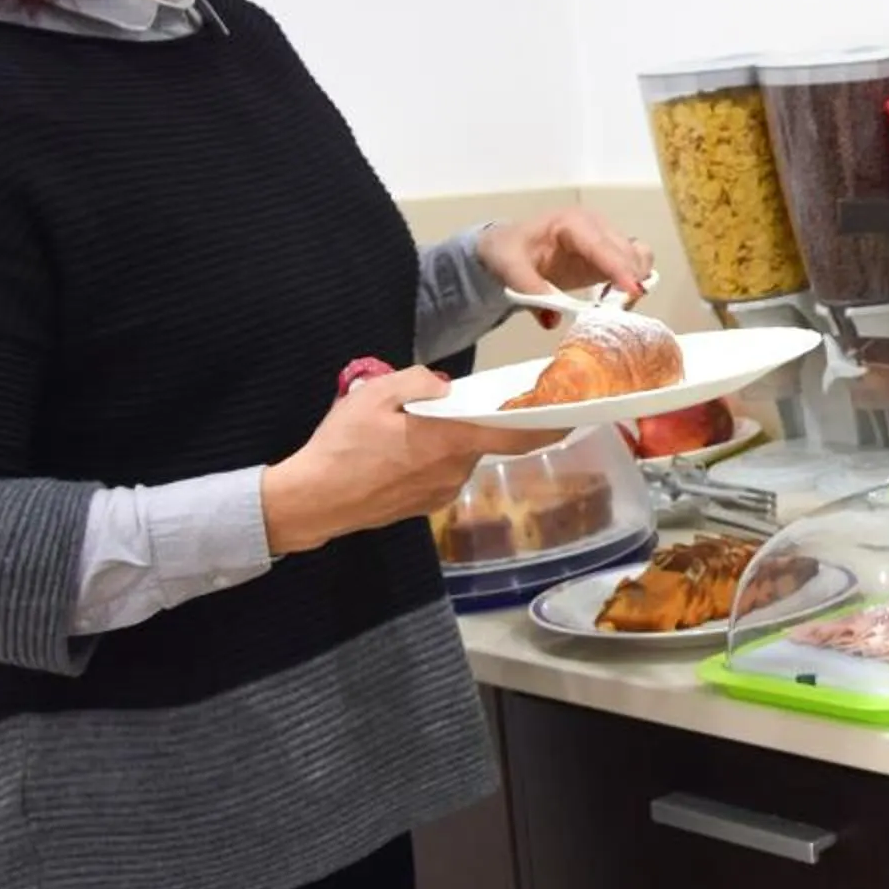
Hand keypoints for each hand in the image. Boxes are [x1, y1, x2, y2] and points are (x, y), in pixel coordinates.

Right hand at [259, 366, 554, 556]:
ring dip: (443, 441)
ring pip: (457, 456)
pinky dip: (427, 459)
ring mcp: (439, 493)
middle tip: (439, 404)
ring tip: (401, 429)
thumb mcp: (374, 395)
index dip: (552, 424)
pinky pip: (438, 473)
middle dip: (469, 420)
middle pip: (481, 439)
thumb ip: (417, 382)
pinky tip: (392, 452)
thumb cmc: (342, 446)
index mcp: (451, 442)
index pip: (518, 434)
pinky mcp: (422, 506)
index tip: (576, 413)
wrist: (311, 501)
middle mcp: (455, 472)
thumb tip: (443, 387)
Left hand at [479, 210, 655, 318]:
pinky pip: (637, 264)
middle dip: (629, 280)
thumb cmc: (509, 251)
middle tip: (617, 310)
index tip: (632, 291)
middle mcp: (596, 226)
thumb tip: (553, 320)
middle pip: (627, 251)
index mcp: (571, 223)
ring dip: (636, 281)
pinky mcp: (612, 254)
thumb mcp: (510, 267)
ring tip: (616, 304)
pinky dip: (635, 282)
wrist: (509, 246)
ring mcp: (607, 238)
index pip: (600, 245)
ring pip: (639, 257)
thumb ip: (530, 290)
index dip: (618, 267)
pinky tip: (618, 298)